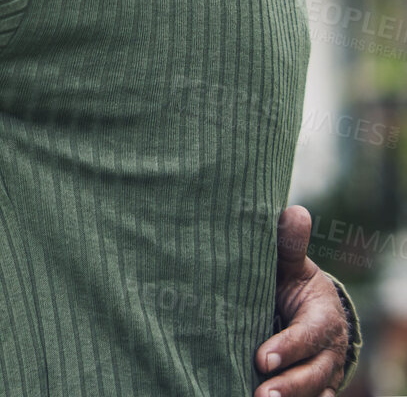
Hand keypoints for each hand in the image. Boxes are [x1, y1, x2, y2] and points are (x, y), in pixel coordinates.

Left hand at [256, 205, 351, 396]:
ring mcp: (322, 373)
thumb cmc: (290, 284)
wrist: (303, 310)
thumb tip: (293, 211)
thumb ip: (288, 245)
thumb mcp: (291, 266)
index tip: (262, 358)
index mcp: (322, 317)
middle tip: (262, 393)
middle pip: (314, 373)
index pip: (309, 335)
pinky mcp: (312, 388)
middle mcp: (328, 350)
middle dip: (290, 385)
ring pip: (313, 392)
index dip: (289, 347)